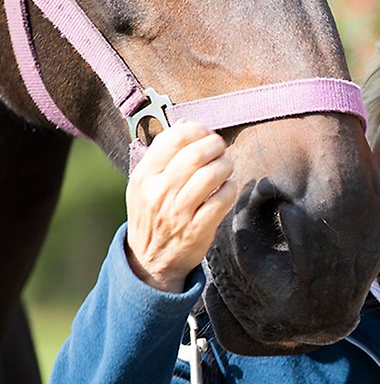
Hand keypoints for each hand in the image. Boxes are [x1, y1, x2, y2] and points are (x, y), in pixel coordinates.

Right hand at [125, 121, 237, 292]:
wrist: (150, 259)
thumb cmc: (153, 213)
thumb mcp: (145, 183)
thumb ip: (163, 154)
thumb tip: (186, 123)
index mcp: (145, 176)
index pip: (173, 139)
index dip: (196, 130)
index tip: (205, 133)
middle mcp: (159, 192)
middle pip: (196, 155)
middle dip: (216, 146)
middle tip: (221, 149)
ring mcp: (178, 212)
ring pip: (211, 175)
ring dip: (226, 166)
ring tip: (226, 167)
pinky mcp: (197, 229)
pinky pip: (222, 199)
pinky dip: (230, 189)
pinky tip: (227, 188)